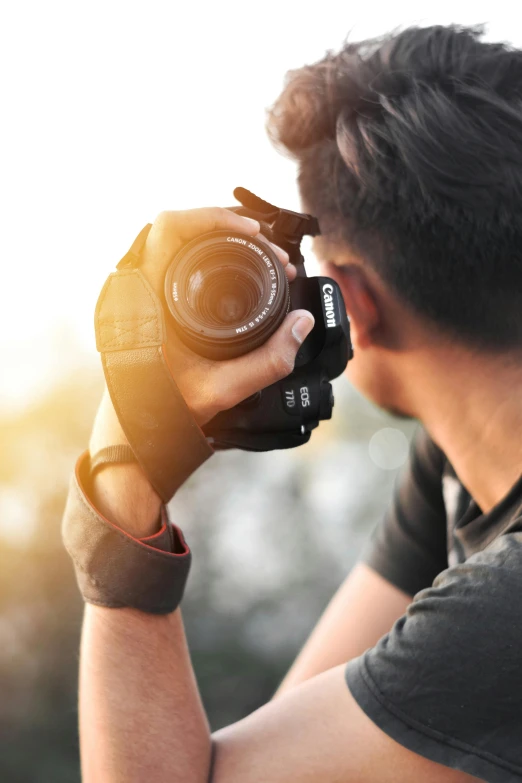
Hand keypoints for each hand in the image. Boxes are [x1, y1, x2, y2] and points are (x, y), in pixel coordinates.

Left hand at [88, 207, 313, 533]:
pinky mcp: (156, 302)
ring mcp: (147, 293)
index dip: (214, 217)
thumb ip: (270, 362)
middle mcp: (143, 290)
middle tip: (270, 248)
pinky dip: (215, 257)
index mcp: (150, 301)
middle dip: (232, 228)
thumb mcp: (224, 390)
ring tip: (264, 255)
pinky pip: (183, 262)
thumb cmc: (170, 411)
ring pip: (183, 243)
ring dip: (224, 241)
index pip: (171, 227)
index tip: (254, 232)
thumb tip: (304, 323)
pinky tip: (242, 268)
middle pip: (182, 228)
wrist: (139, 430)